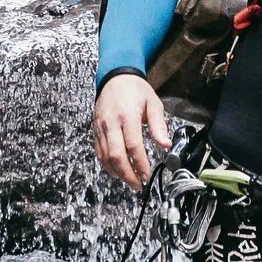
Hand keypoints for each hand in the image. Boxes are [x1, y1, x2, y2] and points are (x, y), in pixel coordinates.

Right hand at [93, 71, 170, 188]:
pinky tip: (118, 171)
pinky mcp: (95, 130)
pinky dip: (107, 165)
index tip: (146, 174)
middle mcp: (111, 122)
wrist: (115, 76)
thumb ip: (159, 125)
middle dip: (127, 174)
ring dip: (117, 172)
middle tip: (138, 184)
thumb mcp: (153, 103)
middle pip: (116, 155)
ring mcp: (101, 127)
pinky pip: (99, 152)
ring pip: (105, 156)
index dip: (140, 163)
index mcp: (127, 115)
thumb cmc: (136, 90)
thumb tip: (165, 144)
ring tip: (130, 180)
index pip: (133, 145)